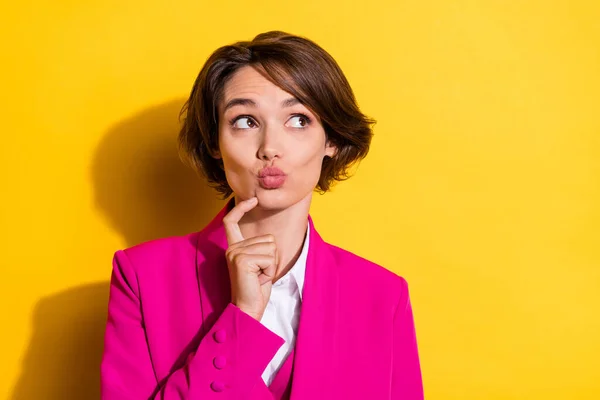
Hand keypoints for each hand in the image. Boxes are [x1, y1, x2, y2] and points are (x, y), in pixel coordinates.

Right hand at [223, 197, 277, 320]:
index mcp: (233, 247)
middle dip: (272, 258)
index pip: (231, 221)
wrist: (248, 308)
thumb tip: (270, 239)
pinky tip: (259, 280)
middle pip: (267, 238)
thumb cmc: (256, 288)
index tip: (253, 199)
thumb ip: (259, 248)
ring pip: (271, 247)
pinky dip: (270, 271)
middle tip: (259, 274)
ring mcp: (235, 253)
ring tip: (259, 277)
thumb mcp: (259, 264)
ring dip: (271, 265)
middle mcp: (231, 248)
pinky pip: (269, 258)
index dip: (241, 208)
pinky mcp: (242, 260)